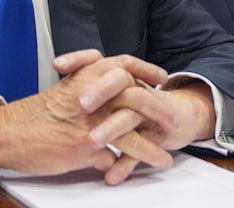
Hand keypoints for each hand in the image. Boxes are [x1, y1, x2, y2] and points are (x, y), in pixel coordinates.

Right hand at [0, 49, 168, 175]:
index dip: (144, 69)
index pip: (122, 64)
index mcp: (84, 78)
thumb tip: (107, 97)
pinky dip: (125, 168)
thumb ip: (86, 89)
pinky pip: (114, 160)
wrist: (7, 133)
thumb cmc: (32, 114)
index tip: (160, 77)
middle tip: (171, 122)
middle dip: (158, 111)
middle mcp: (91, 97)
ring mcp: (90, 123)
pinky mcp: (84, 149)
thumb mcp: (62, 91)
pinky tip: (131, 175)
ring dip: (151, 149)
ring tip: (165, 160)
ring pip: (132, 134)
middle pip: (136, 97)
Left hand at [55, 51, 215, 184]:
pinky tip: (111, 175)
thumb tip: (57, 87)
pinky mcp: (157, 133)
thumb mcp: (113, 92)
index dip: (77, 60)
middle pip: (119, 80)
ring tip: (93, 141)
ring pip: (129, 115)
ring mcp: (146, 111)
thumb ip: (89, 87)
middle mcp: (133, 88)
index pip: (97, 59)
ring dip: (111, 128)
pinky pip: (140, 148)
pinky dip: (125, 164)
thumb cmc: (137, 103)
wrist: (176, 117)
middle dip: (100, 91)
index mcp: (119, 75)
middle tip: (82, 103)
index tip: (58, 67)